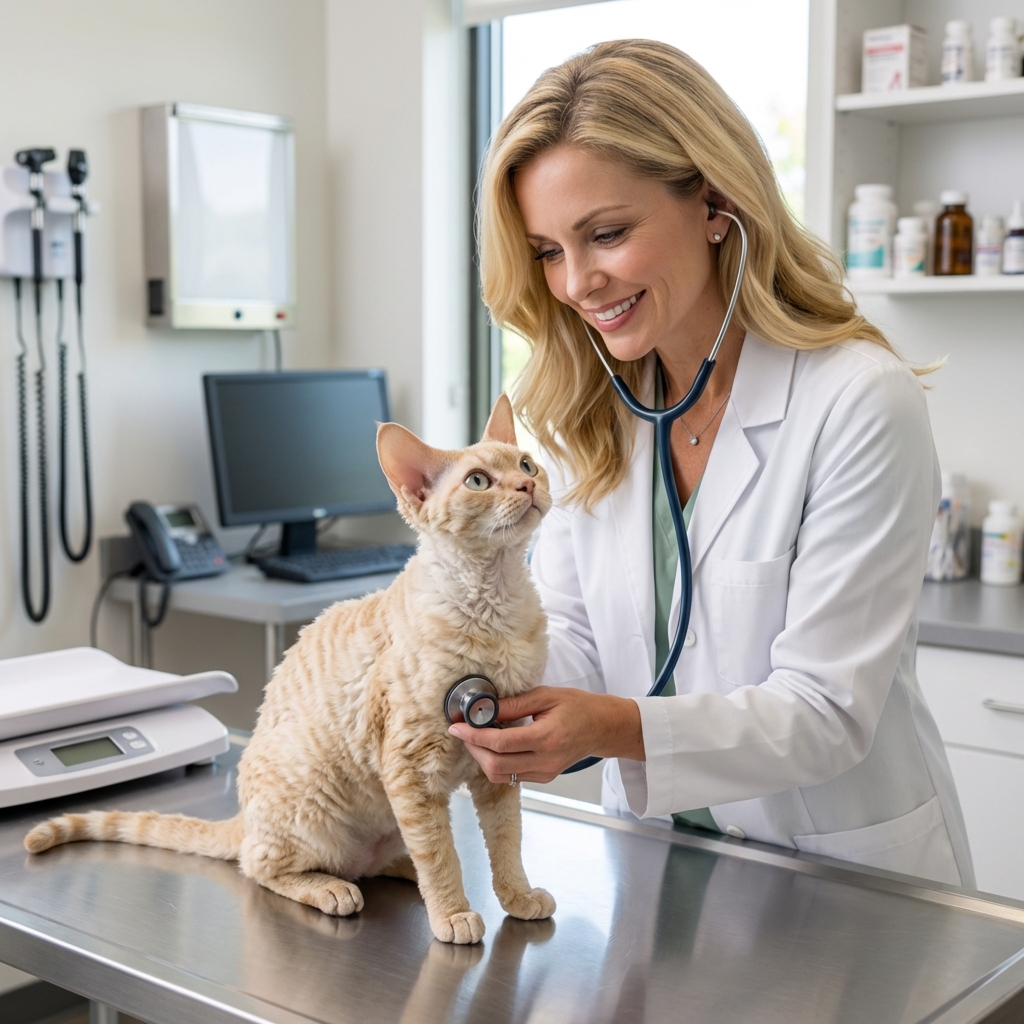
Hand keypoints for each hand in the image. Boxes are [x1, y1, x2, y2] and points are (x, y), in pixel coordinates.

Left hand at [448, 686, 644, 783]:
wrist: (602, 727)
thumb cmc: (578, 707)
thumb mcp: (546, 696)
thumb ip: (514, 704)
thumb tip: (484, 708)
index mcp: (546, 738)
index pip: (499, 743)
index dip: (473, 736)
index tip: (456, 726)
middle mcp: (544, 761)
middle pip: (495, 765)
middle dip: (473, 749)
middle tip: (464, 732)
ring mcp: (544, 773)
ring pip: (499, 775)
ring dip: (482, 758)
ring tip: (477, 738)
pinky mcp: (543, 777)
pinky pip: (511, 776)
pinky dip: (497, 763)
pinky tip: (495, 746)